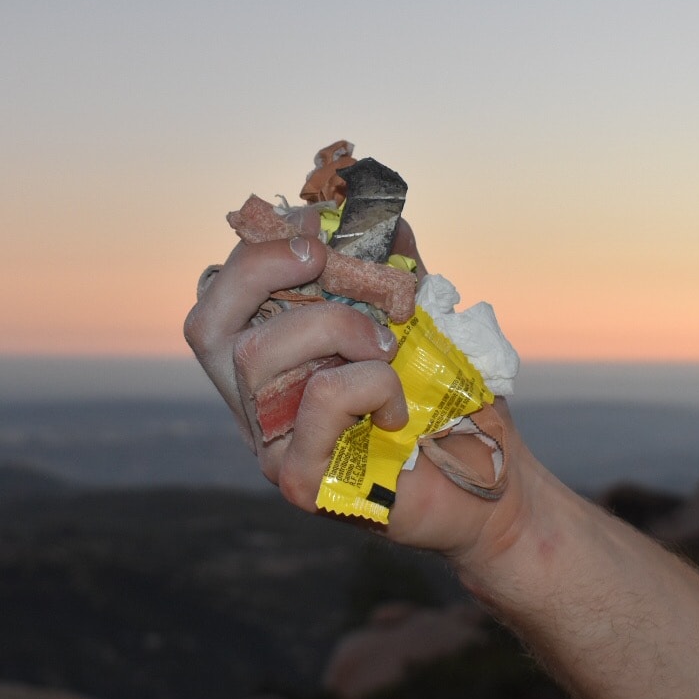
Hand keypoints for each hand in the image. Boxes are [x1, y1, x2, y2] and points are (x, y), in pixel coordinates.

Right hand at [184, 216, 532, 561]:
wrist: (492, 487)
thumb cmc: (450, 408)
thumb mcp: (420, 320)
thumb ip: (393, 269)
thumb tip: (378, 212)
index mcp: (273, 366)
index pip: (218, 300)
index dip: (256, 251)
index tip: (318, 228)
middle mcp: (257, 408)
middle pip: (207, 326)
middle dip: (260, 270)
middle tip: (322, 259)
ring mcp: (271, 448)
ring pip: (257, 357)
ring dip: (334, 326)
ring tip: (387, 346)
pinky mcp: (301, 481)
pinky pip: (319, 399)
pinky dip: (369, 380)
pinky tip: (397, 407)